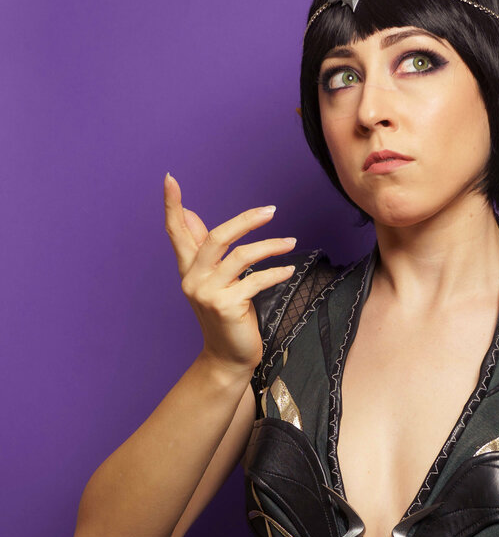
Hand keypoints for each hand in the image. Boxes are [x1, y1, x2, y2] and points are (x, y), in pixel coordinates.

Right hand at [163, 173, 296, 374]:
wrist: (228, 357)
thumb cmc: (226, 316)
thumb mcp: (214, 280)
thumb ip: (205, 249)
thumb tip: (191, 214)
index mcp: (188, 269)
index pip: (176, 232)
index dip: (172, 205)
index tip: (170, 178)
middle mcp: (193, 279)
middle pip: (217, 237)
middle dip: (245, 220)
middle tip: (270, 210)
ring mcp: (208, 293)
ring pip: (241, 256)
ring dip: (270, 246)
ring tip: (291, 243)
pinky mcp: (226, 306)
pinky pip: (257, 280)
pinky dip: (276, 273)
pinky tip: (288, 269)